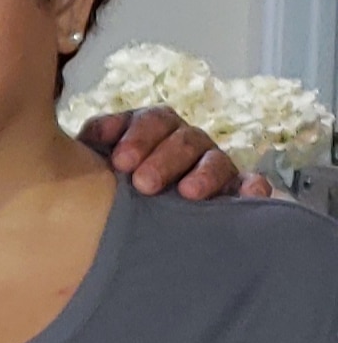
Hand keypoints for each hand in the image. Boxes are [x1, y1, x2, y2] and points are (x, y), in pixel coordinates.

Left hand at [79, 106, 272, 199]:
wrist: (129, 222)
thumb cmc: (110, 186)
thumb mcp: (96, 164)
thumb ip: (92, 146)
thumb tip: (88, 139)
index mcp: (154, 131)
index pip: (153, 120)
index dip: (138, 136)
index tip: (119, 162)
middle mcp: (186, 144)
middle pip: (184, 139)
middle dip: (164, 160)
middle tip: (143, 184)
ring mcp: (213, 166)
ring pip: (216, 160)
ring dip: (203, 174)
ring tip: (188, 193)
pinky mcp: (236, 191)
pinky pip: (250, 184)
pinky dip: (252, 188)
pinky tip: (250, 195)